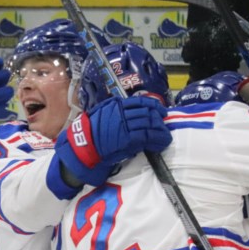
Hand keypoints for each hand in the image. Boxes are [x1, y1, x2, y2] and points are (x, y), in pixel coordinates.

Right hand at [55, 96, 169, 187]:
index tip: (162, 111)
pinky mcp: (128, 138)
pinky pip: (148, 136)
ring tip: (165, 136)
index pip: (140, 102)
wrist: (83, 148)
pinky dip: (158, 140)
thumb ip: (117, 113)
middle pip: (147, 113)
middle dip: (158, 120)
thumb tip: (135, 117)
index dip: (154, 106)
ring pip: (150, 124)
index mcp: (116, 105)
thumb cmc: (91, 134)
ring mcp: (125, 125)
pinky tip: (161, 143)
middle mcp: (121, 113)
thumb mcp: (103, 116)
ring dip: (161, 131)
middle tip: (164, 127)